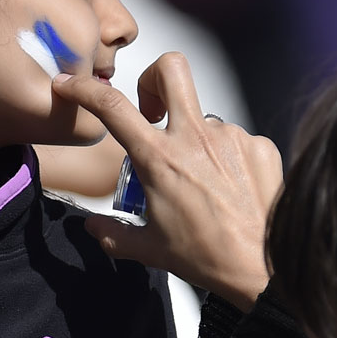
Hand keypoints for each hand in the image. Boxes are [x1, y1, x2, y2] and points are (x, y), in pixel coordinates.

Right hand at [51, 52, 282, 310]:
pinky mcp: (259, 145)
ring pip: (203, 119)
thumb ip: (112, 233)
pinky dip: (226, 158)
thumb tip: (92, 225)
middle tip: (152, 112)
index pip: (111, 107)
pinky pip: (235, 140)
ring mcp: (231, 137)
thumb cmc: (208, 257)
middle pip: (170, 69)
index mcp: (159, 158)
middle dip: (152, 79)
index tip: (70, 84)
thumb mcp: (149, 249)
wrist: (265, 268)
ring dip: (194, 140)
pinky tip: (229, 188)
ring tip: (201, 183)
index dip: (84, 88)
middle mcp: (195, 137)